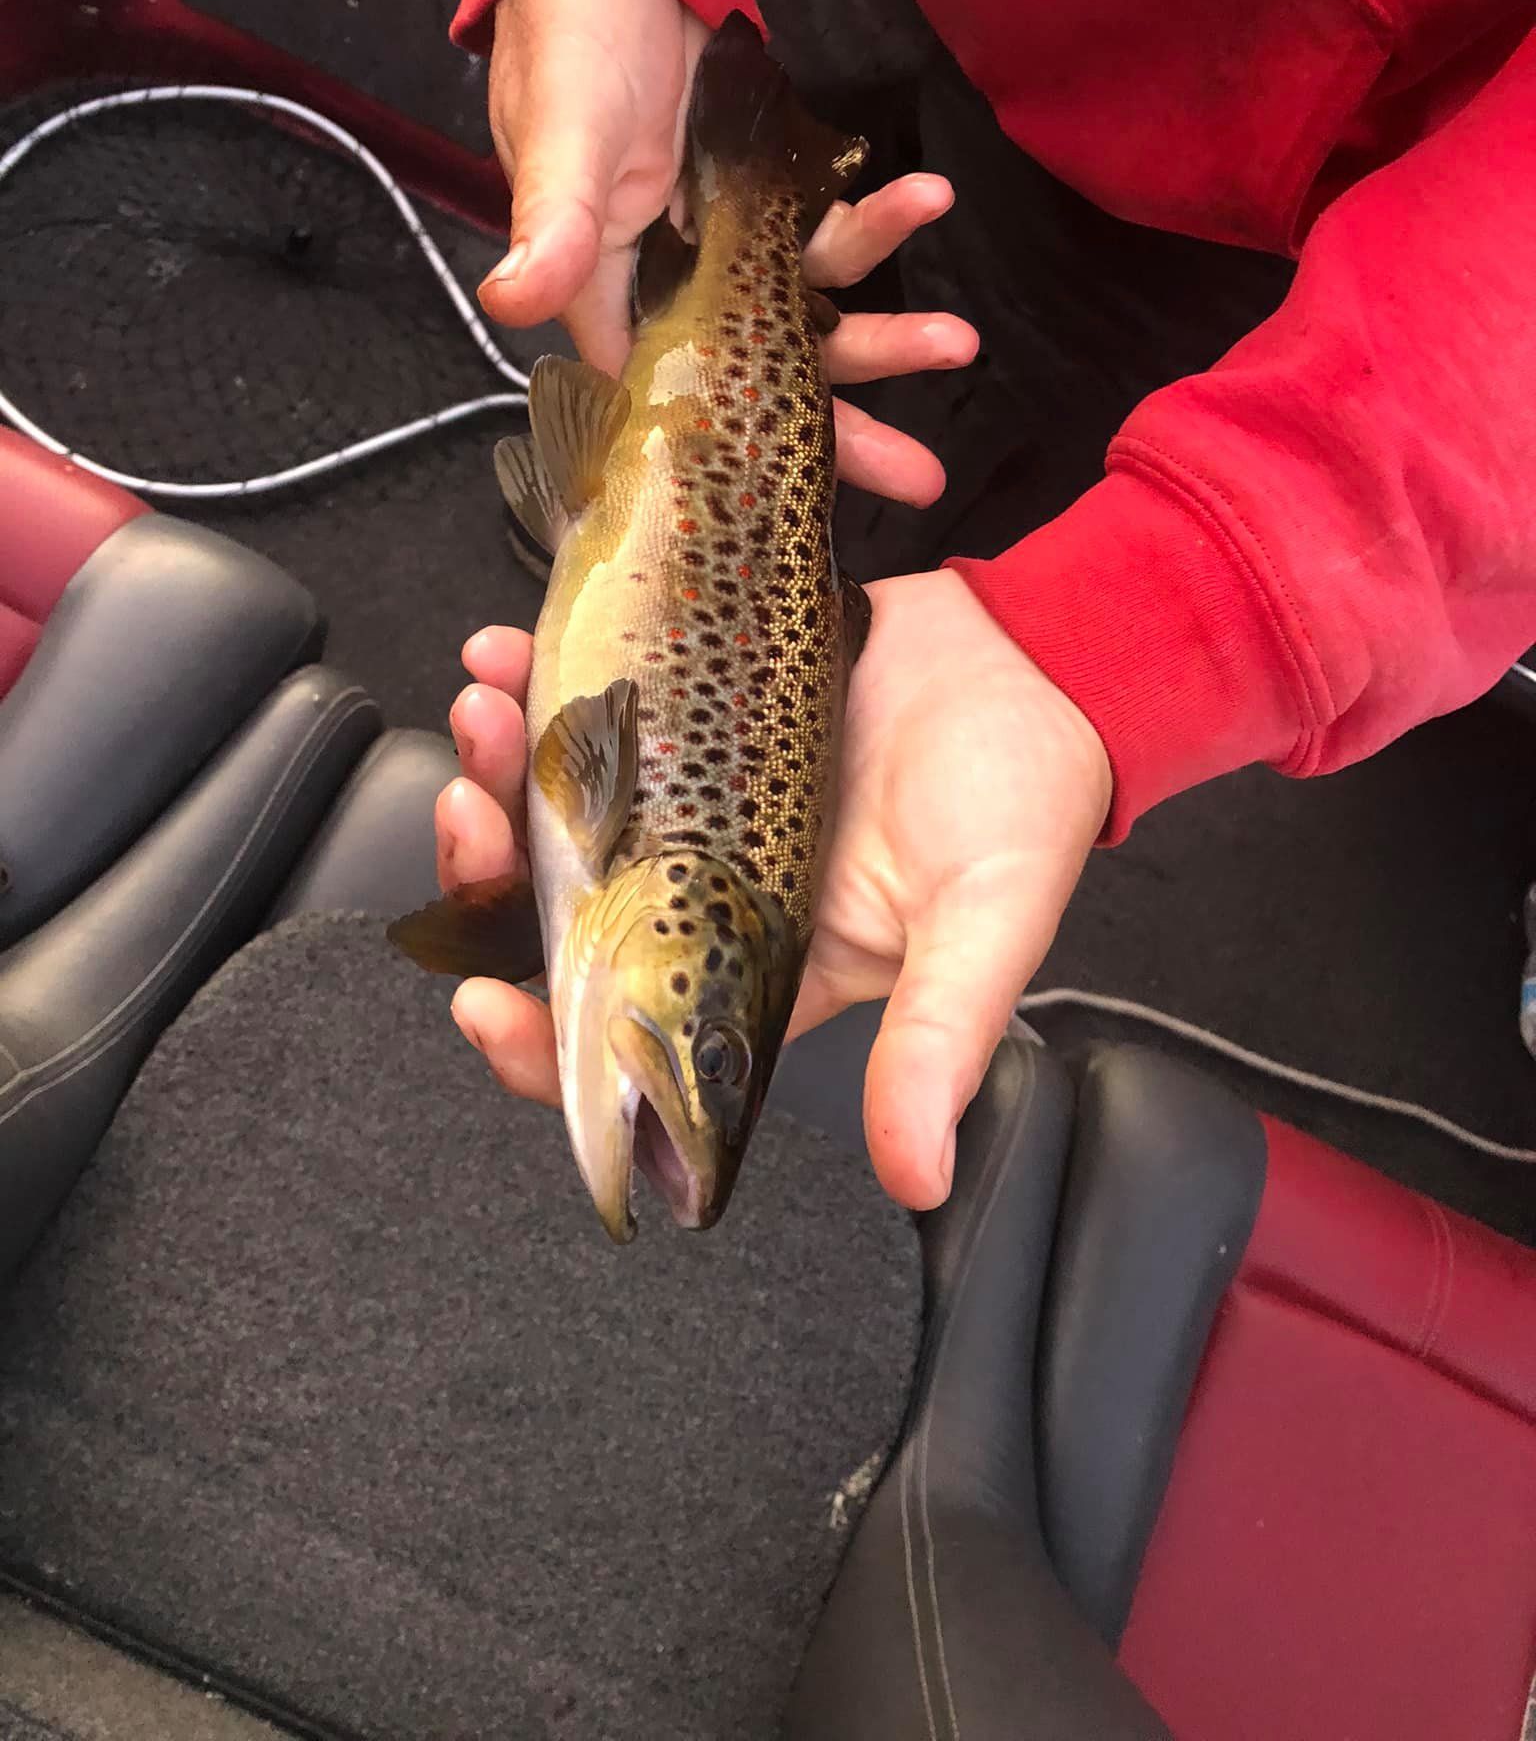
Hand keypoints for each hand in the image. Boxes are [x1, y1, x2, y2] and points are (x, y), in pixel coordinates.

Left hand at [437, 572, 1111, 1210]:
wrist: (1045, 653)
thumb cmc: (1024, 793)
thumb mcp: (985, 923)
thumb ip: (940, 1041)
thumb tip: (920, 1175)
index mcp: (757, 962)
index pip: (624, 1035)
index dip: (541, 1046)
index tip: (488, 1007)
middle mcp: (702, 885)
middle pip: (551, 909)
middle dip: (485, 872)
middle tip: (475, 813)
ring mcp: (687, 791)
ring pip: (550, 803)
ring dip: (498, 766)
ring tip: (491, 710)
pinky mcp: (690, 701)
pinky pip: (588, 702)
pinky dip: (533, 680)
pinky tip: (509, 654)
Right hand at [477, 0, 976, 507]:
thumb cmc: (565, 40)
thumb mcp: (561, 135)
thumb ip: (552, 224)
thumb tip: (508, 302)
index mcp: (613, 297)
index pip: (671, 404)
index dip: (733, 458)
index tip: (800, 503)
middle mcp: (677, 289)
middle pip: (764, 382)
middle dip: (842, 430)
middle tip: (924, 477)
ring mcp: (729, 247)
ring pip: (813, 314)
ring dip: (886, 330)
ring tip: (960, 341)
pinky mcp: (770, 197)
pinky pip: (833, 227)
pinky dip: (883, 219)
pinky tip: (930, 199)